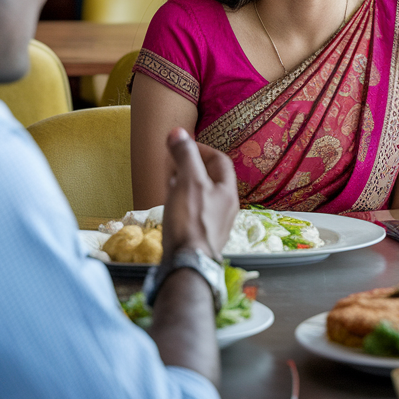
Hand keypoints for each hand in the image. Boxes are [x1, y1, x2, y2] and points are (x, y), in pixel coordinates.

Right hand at [161, 129, 238, 261]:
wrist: (188, 265)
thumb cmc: (190, 221)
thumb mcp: (188, 181)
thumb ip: (185, 155)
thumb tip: (179, 132)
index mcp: (228, 191)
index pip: (220, 160)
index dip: (202, 149)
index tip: (183, 146)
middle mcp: (226, 208)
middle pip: (211, 179)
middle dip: (193, 167)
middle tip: (174, 163)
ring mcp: (215, 224)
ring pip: (202, 196)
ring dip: (187, 185)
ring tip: (170, 182)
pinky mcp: (202, 237)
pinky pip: (195, 212)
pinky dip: (183, 202)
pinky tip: (171, 206)